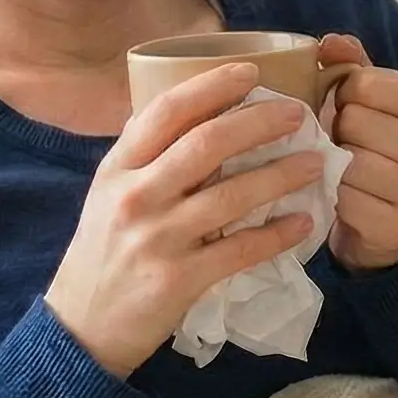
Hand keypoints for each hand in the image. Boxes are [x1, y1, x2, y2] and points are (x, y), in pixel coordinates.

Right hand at [44, 62, 327, 378]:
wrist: (82, 326)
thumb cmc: (103, 253)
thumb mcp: (108, 195)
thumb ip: (145, 158)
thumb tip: (195, 114)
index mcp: (117, 169)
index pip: (165, 112)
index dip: (210, 86)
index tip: (250, 71)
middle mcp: (135, 197)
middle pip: (205, 145)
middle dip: (259, 122)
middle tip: (298, 113)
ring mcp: (157, 239)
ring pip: (230, 196)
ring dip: (280, 176)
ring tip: (314, 163)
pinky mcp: (178, 280)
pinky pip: (239, 250)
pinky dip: (276, 235)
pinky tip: (303, 223)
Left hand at [318, 33, 397, 272]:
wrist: (389, 228)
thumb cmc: (381, 152)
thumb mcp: (377, 105)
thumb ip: (355, 66)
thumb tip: (330, 43)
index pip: (367, 83)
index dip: (346, 94)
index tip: (353, 109)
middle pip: (355, 121)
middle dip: (339, 130)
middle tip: (347, 143)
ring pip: (347, 160)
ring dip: (334, 163)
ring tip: (343, 168)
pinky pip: (343, 197)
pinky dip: (333, 194)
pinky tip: (342, 195)